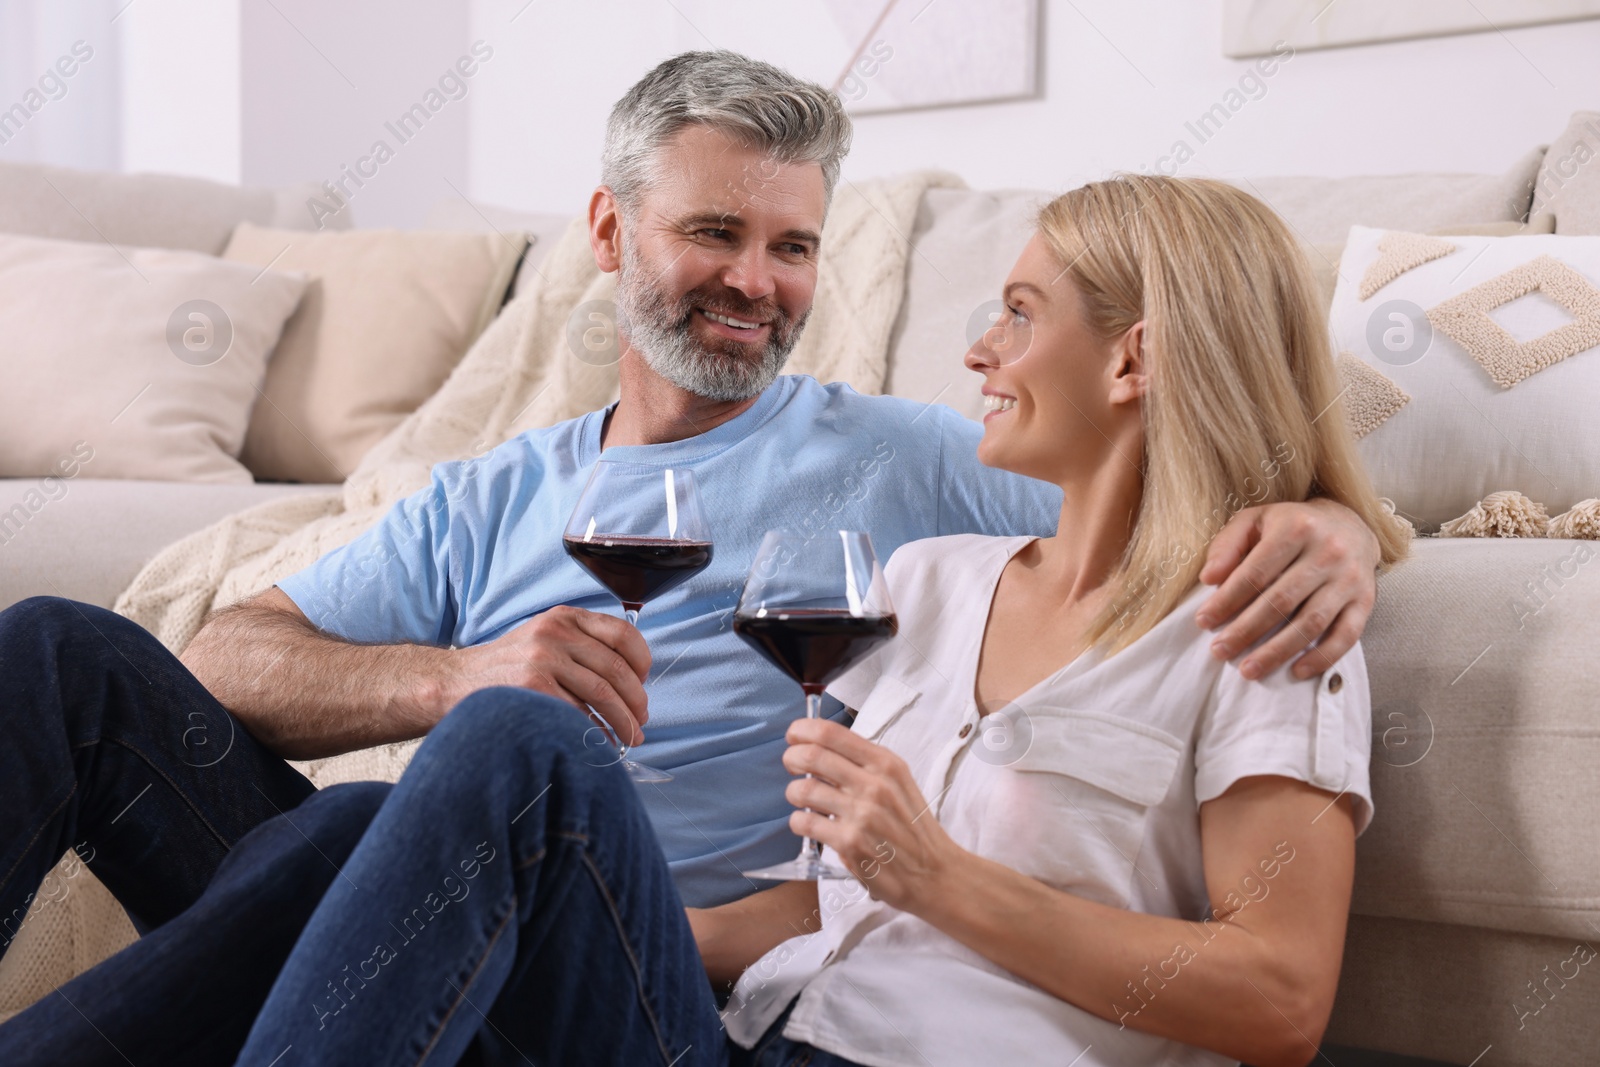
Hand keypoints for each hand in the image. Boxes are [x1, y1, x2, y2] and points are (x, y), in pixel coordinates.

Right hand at [447, 605, 650, 744]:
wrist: (454, 682)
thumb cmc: (507, 667)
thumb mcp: (544, 638)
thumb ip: (581, 645)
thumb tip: (631, 679)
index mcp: (565, 617)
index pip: (622, 633)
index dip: (642, 661)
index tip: (644, 682)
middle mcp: (556, 633)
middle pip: (616, 670)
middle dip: (636, 702)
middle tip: (641, 722)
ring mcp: (544, 659)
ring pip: (603, 694)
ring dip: (624, 721)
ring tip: (631, 737)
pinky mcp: (533, 688)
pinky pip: (579, 715)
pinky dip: (597, 734)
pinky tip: (603, 745)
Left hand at [782, 717, 960, 911]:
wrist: (935, 873)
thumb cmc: (912, 827)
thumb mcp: (899, 783)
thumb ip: (865, 764)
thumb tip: (821, 748)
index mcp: (886, 764)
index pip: (832, 733)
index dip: (803, 730)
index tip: (794, 737)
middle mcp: (874, 785)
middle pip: (812, 756)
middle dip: (792, 758)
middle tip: (792, 765)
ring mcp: (861, 815)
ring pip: (802, 790)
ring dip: (793, 792)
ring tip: (801, 799)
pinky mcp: (849, 844)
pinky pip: (804, 822)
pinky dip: (797, 821)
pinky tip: (807, 823)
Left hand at [1196, 497, 1379, 680]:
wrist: (1349, 525)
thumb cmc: (1290, 526)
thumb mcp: (1255, 521)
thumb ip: (1227, 545)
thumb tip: (1208, 578)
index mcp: (1296, 528)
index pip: (1255, 573)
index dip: (1226, 600)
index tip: (1203, 621)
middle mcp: (1327, 552)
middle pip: (1280, 601)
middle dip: (1245, 631)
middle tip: (1219, 651)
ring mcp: (1349, 578)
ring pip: (1310, 623)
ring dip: (1277, 651)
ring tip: (1248, 670)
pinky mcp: (1365, 601)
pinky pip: (1346, 635)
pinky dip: (1321, 657)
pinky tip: (1296, 672)